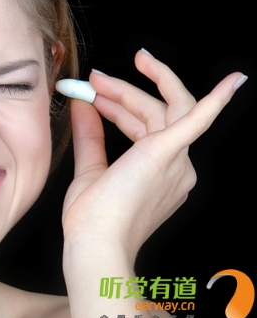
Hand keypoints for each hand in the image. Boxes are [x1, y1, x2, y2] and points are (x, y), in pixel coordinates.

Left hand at [61, 49, 245, 260]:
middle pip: (154, 114)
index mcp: (159, 174)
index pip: (144, 128)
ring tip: (100, 76)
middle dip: (122, 93)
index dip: (118, 108)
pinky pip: (199, 120)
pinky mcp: (168, 153)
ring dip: (132, 89)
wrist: (95, 241)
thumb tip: (82, 103)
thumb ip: (90, 135)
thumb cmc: (93, 219)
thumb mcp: (90, 168)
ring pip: (165, 109)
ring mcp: (176, 160)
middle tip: (93, 79)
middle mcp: (175, 167)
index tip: (91, 96)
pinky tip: (234, 80)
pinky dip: (216, 99)